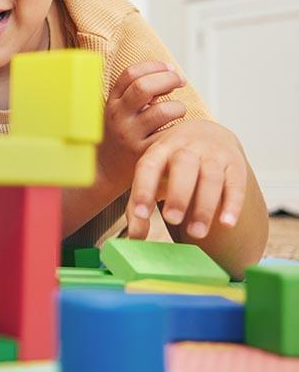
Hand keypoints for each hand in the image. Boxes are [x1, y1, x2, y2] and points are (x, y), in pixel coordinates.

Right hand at [98, 62, 186, 191]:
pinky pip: (169, 135)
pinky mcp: (143, 153)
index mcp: (111, 102)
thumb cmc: (116, 136)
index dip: (154, 66)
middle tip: (180, 82)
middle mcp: (118, 117)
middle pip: (144, 87)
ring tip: (178, 111)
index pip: (130, 74)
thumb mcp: (116, 111)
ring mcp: (130, 136)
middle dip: (168, 79)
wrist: (102, 171)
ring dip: (178, 107)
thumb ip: (134, 93)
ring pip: (162, 111)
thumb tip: (167, 73)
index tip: (169, 68)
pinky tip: (178, 131)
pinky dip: (179, 130)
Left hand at [126, 120, 246, 240]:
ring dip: (204, 206)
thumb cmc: (171, 163)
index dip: (143, 189)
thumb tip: (134, 238)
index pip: (149, 166)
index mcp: (160, 150)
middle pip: (183, 167)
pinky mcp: (235, 165)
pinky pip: (236, 184)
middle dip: (178, 194)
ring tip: (197, 233)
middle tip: (171, 220)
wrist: (207, 133)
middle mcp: (187, 148)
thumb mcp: (152, 174)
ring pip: (211, 177)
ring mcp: (213, 155)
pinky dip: (233, 204)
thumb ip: (140, 204)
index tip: (140, 214)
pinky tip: (227, 223)